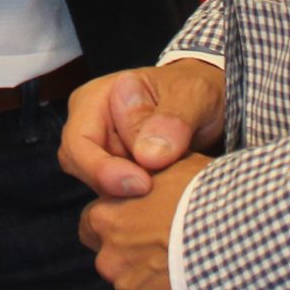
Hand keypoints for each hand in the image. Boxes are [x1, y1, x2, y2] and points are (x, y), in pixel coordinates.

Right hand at [59, 58, 223, 197]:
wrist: (210, 101)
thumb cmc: (195, 89)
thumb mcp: (191, 95)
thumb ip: (172, 120)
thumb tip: (147, 156)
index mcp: (95, 98)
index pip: (79, 142)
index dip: (103, 169)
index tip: (143, 184)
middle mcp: (91, 125)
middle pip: (82, 167)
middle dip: (116, 186)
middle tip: (156, 193)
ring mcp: (104, 149)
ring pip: (99, 185)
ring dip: (130, 195)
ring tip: (167, 189)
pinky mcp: (120, 170)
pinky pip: (118, 193)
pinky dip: (140, 200)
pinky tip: (166, 193)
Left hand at [78, 154, 212, 289]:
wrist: (239, 236)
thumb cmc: (209, 197)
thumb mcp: (178, 167)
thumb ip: (155, 173)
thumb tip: (153, 159)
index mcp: (108, 218)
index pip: (94, 224)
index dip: (118, 226)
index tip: (143, 225)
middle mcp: (111, 258)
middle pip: (115, 263)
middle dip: (137, 262)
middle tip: (173, 254)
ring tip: (195, 279)